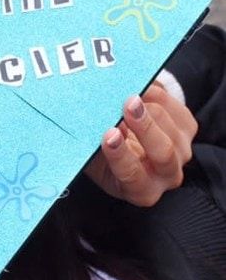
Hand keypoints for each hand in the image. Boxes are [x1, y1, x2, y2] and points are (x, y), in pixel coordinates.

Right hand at [85, 83, 197, 206]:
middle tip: (127, 104)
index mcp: (138, 189)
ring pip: (168, 125)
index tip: (109, 135)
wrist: (120, 140)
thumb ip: (91, 144)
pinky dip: (155, 95)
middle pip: (163, 152)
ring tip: (125, 92)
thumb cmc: (100, 152)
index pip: (132, 176)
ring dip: (146, 105)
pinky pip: (175, 107)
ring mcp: (181, 152)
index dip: (120, 155)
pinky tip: (138, 90)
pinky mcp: (188, 129)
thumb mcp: (90, 154)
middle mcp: (166, 175)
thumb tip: (93, 122)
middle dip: (144, 126)